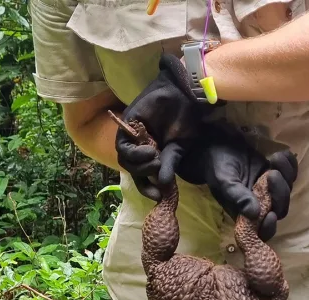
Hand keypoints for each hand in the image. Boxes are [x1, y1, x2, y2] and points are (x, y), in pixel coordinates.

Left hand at [116, 53, 212, 199]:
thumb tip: (163, 185)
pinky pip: (123, 147)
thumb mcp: (179, 147)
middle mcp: (140, 146)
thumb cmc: (186, 119)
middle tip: (158, 167)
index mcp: (153, 153)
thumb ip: (169, 164)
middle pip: (132, 169)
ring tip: (155, 157)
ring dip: (140, 165)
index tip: (157, 196)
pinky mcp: (127, 126)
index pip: (143, 176)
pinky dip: (135, 153)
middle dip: (144, 175)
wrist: (183, 95)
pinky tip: (149, 150)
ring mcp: (133, 136)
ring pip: (125, 160)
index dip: (147, 188)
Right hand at [159, 125, 298, 241]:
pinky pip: (291, 173)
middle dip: (280, 192)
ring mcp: (270, 189)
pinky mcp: (276, 173)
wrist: (219, 146)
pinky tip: (281, 154)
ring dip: (286, 175)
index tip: (271, 214)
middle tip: (271, 173)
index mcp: (245, 213)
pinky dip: (290, 164)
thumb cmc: (217, 166)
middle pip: (281, 208)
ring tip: (274, 158)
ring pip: (288, 190)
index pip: (262, 230)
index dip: (269, 227)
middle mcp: (260, 204)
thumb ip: (238, 197)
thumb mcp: (224, 182)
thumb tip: (254, 214)